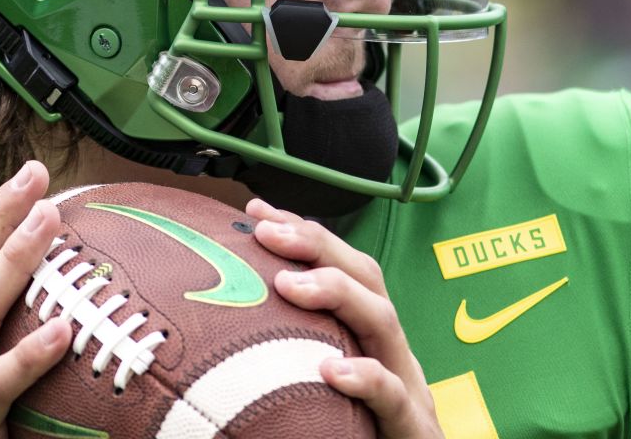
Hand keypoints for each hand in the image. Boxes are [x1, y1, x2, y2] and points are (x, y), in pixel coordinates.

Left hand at [246, 198, 442, 438]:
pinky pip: (394, 395)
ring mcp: (406, 384)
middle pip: (365, 276)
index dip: (302, 233)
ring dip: (335, 292)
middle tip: (266, 232)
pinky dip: (366, 377)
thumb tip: (217, 325)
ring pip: (383, 321)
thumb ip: (286, 351)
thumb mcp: (319, 379)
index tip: (255, 212)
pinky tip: (331, 369)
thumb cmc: (358, 429)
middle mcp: (389, 349)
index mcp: (366, 335)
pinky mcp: (413, 426)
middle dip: (316, 244)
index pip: (340, 266)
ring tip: (288, 284)